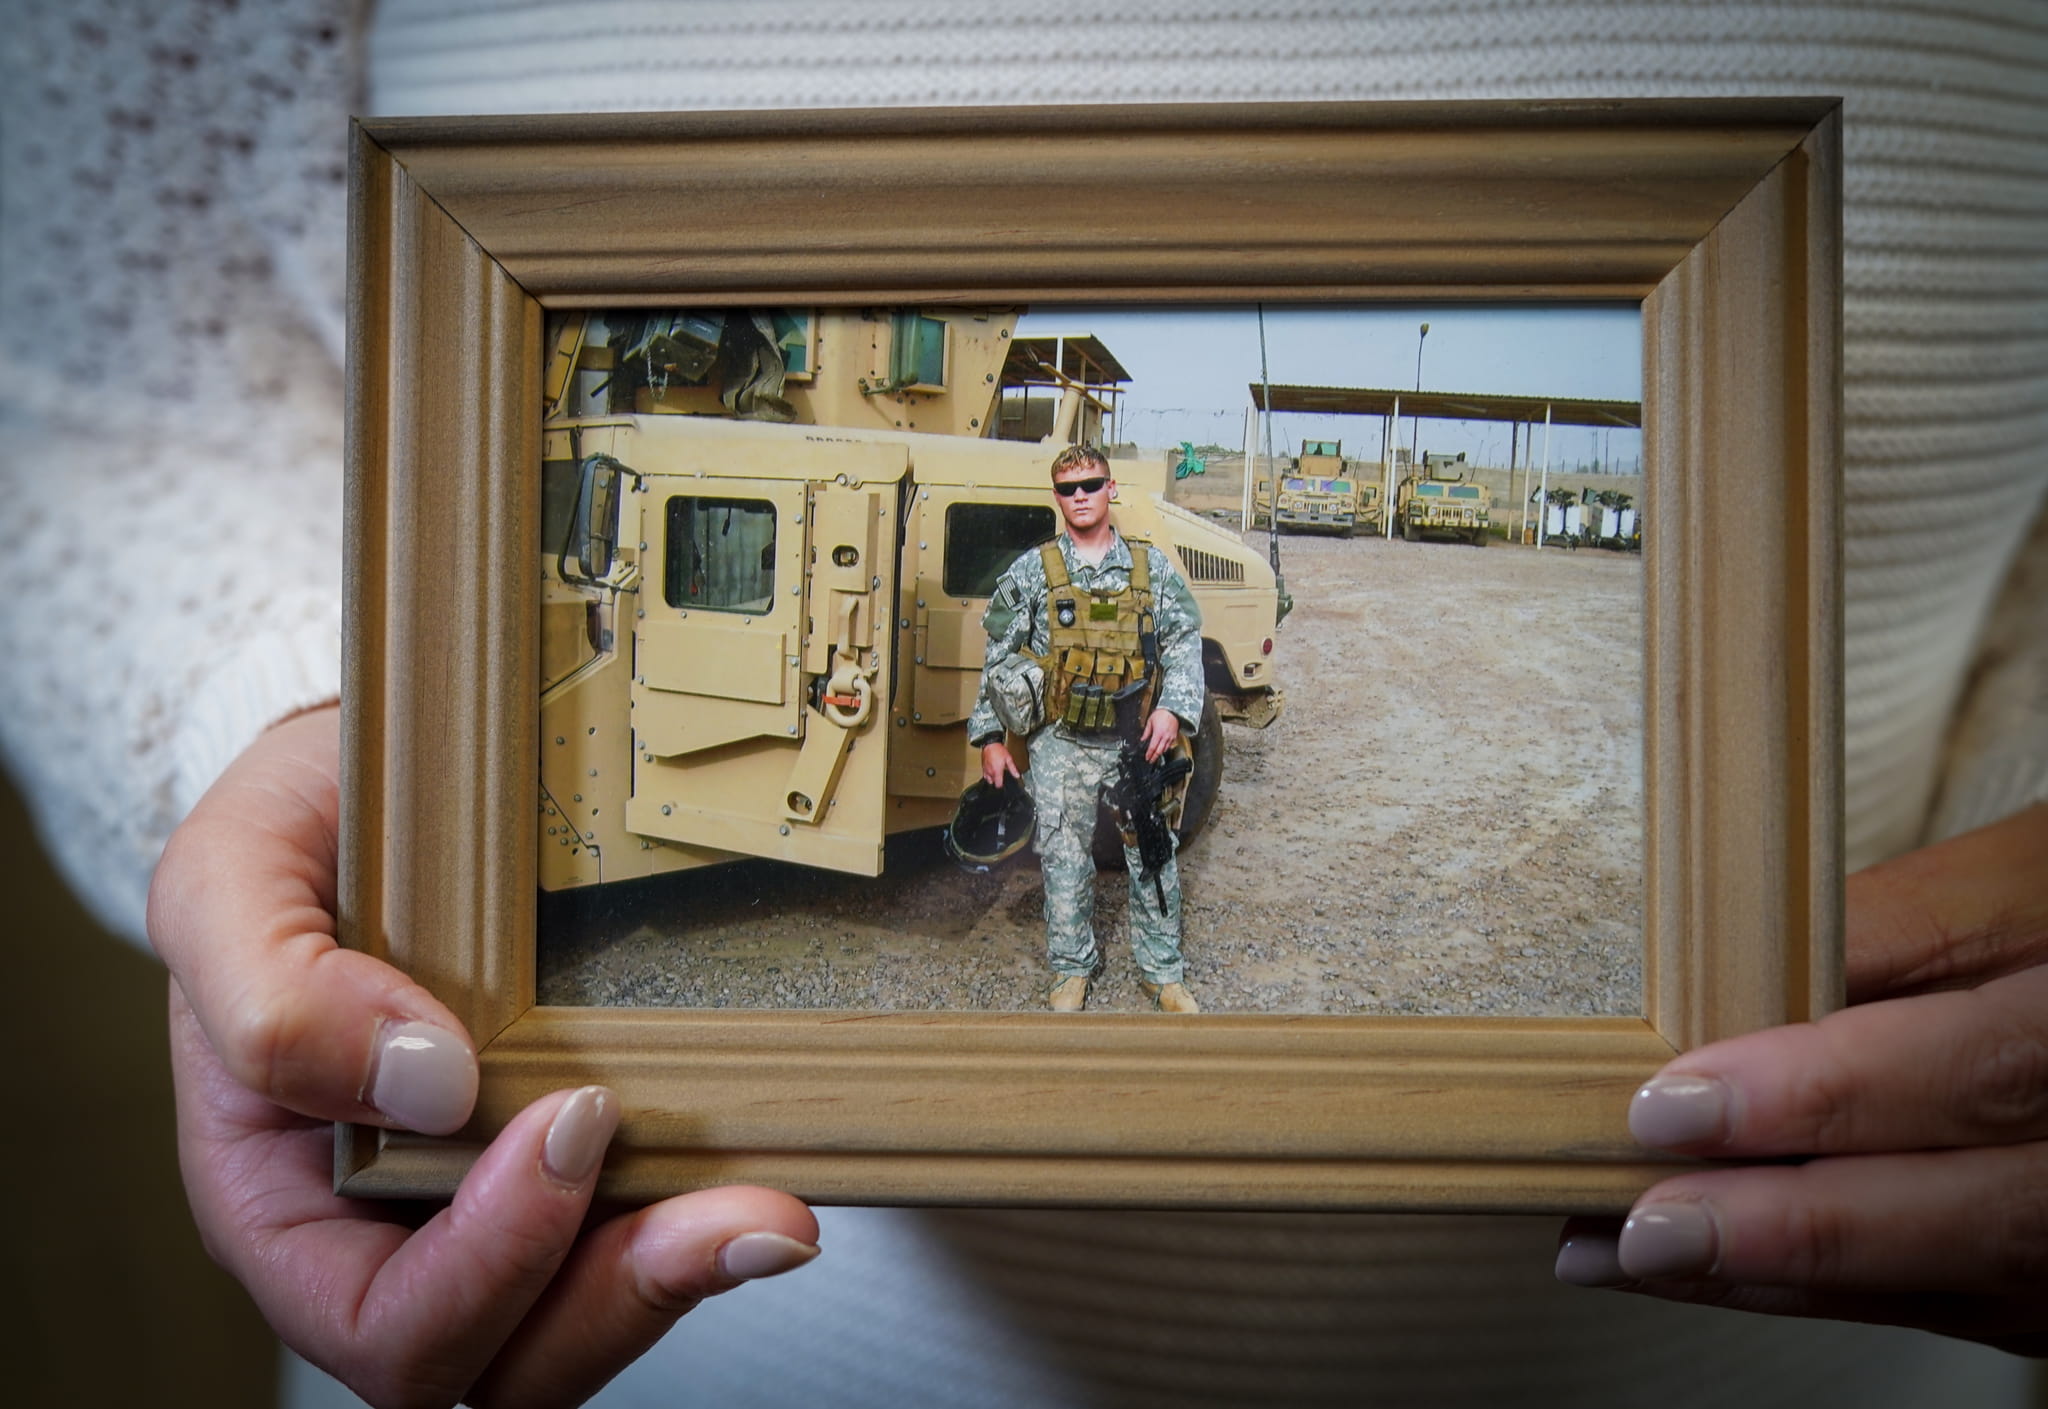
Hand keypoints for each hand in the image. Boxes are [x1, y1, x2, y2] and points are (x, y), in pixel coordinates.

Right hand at [148, 706, 818, 1406]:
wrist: (386, 775)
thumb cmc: (295, 832)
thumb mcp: (232, 874)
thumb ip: (273, 989)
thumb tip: (424, 1083)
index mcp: (280, 1201)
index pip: (377, 1323)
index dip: (484, 1267)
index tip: (567, 1120)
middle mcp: (387, 1230)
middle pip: (502, 1362)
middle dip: (621, 1302)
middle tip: (733, 1214)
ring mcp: (495, 1200)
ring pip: (584, 1323)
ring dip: (684, 1277)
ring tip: (771, 1211)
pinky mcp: (583, 1157)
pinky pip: (639, 1237)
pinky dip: (705, 1219)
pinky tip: (765, 1171)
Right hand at [981, 740, 1019, 786]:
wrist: (990, 743)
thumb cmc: (998, 750)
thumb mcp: (1008, 759)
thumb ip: (1013, 769)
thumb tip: (1017, 775)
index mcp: (997, 771)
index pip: (998, 785)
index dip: (1001, 786)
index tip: (1004, 783)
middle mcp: (990, 772)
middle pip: (993, 783)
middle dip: (997, 781)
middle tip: (1002, 777)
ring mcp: (985, 770)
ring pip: (988, 779)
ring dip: (992, 779)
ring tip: (997, 774)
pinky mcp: (983, 766)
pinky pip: (985, 774)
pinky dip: (988, 775)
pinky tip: (992, 771)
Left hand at [1141, 708, 1180, 762]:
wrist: (1172, 710)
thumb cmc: (1162, 713)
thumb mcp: (1150, 721)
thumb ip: (1146, 732)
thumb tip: (1143, 739)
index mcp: (1158, 733)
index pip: (1152, 747)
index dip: (1149, 754)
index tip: (1147, 758)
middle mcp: (1165, 737)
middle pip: (1159, 751)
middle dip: (1154, 757)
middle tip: (1151, 760)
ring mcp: (1170, 737)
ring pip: (1165, 749)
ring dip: (1160, 754)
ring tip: (1156, 756)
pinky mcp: (1174, 736)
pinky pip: (1170, 745)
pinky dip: (1165, 748)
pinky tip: (1162, 749)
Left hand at [1557, 803, 2047, 1354]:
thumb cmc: (2047, 920)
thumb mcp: (1991, 888)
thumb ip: (1875, 938)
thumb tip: (1715, 994)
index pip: (1979, 1072)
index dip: (1828, 1095)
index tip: (1682, 1103)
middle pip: (1972, 1217)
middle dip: (1794, 1226)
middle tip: (1646, 1223)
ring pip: (1941, 1281)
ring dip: (1771, 1276)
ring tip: (1623, 1253)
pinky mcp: (2039, 1279)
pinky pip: (1924, 1300)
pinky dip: (1800, 1288)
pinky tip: (1695, 1270)